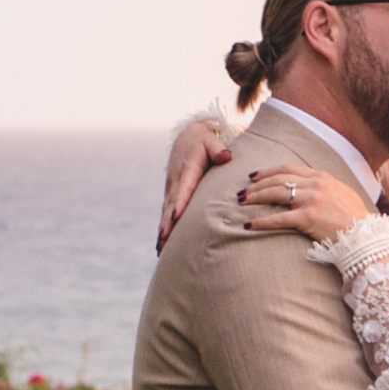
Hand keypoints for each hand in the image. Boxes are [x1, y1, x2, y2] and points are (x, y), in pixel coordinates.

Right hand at [158, 119, 234, 249]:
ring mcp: (172, 191)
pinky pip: (166, 215)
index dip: (180, 202)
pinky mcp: (171, 197)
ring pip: (166, 214)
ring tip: (161, 250)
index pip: (184, 189)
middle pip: (171, 206)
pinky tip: (162, 246)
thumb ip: (218, 149)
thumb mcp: (211, 142)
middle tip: (165, 240)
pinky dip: (163, 229)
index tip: (176, 216)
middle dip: (167, 223)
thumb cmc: (203, 142)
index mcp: (187, 171)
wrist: (186, 139)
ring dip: (163, 231)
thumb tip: (227, 156)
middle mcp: (176, 183)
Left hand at [228, 160, 369, 246]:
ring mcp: (311, 199)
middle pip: (278, 179)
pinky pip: (278, 218)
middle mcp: (316, 184)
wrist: (365, 235)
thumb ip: (326, 188)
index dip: (269, 171)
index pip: (289, 168)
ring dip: (255, 197)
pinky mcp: (308, 218)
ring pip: (275, 194)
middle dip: (257, 184)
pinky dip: (261, 221)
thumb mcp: (343, 194)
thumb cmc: (356, 219)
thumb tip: (313, 188)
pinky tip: (249, 225)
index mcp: (323, 176)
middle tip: (242, 191)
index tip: (255, 176)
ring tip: (242, 203)